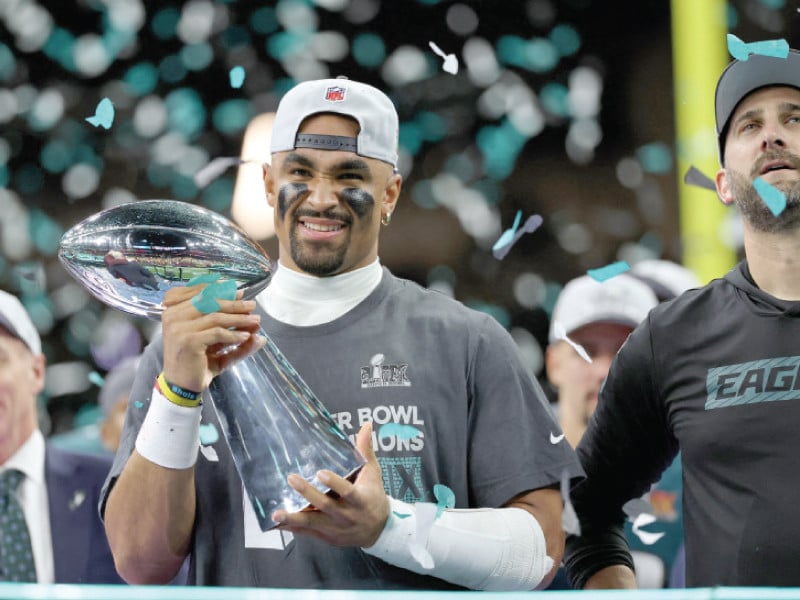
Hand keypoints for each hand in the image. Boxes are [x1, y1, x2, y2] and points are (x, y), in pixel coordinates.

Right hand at [161, 285, 264, 391]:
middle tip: (252, 306)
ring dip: (239, 318)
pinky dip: (234, 334)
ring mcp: (179, 328)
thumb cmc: (196, 362)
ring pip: (216, 316)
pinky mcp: (189, 340)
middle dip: (234, 303)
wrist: (181, 386)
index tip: (239, 292)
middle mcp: (173, 316)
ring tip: (255, 321)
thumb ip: (233, 333)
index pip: (198, 292)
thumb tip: (259, 329)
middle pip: (210, 302)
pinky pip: (217, 333)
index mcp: (174, 310)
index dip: (220, 289)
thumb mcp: (215, 343)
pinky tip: (246, 336)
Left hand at [272, 423, 389, 547]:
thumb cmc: (374, 496)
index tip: (320, 472)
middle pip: (325, 506)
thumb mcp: (373, 474)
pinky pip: (307, 533)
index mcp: (360, 500)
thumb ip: (366, 451)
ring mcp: (335, 528)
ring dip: (294, 518)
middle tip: (291, 478)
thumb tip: (367, 425)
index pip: (347, 492)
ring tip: (276, 513)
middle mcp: (347, 516)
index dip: (334, 483)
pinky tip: (276, 523)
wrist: (378, 530)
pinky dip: (292, 528)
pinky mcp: (326, 536)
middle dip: (307, 493)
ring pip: (313, 523)